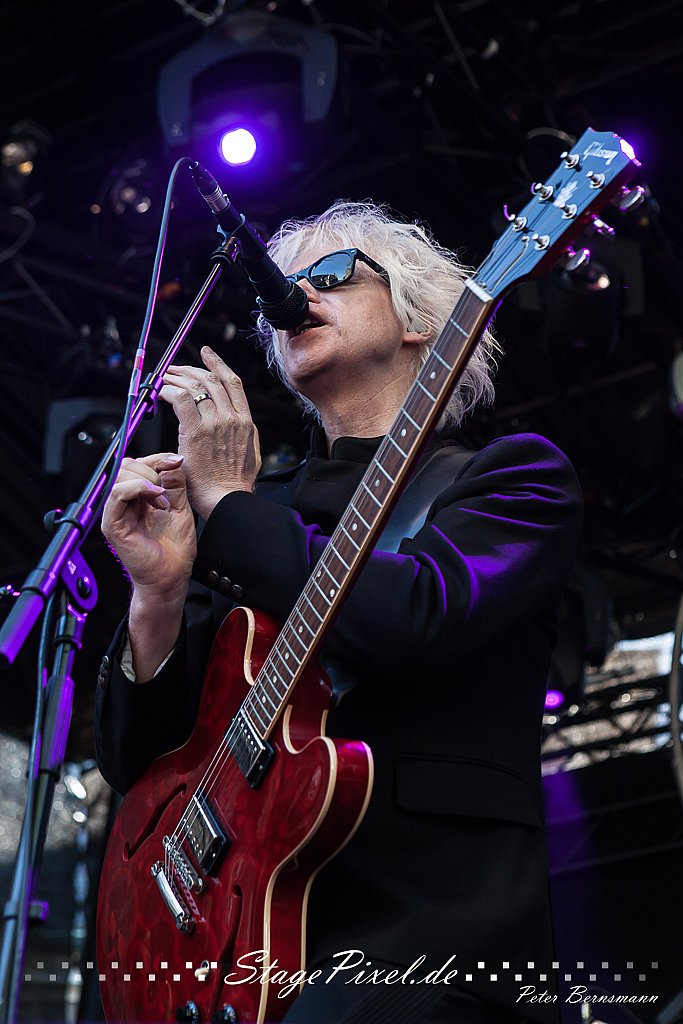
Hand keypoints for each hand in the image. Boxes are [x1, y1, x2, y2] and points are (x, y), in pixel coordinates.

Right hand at [101, 453, 196, 597]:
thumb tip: (173, 460)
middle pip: (127, 465)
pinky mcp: (113, 525)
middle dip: (152, 469)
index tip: (176, 462)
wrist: (170, 578)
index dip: (157, 459)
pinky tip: (156, 498)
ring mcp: (117, 513)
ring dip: (146, 480)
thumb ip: (175, 483)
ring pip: (120, 476)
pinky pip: (117, 495)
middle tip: (168, 489)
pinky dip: (137, 489)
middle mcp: (125, 503)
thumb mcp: (180, 508)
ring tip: (163, 499)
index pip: (139, 464)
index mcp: (139, 498)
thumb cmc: (174, 551)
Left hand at [161, 346, 261, 520]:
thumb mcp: (251, 453)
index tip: (207, 354)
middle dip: (190, 369)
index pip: (233, 382)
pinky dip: (168, 391)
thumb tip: (236, 423)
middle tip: (175, 369)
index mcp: (245, 421)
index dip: (218, 364)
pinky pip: (180, 399)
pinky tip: (161, 393)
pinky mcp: (195, 432)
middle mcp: (231, 417)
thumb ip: (243, 434)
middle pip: (210, 379)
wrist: (227, 499)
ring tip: (164, 378)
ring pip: (194, 385)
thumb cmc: (235, 483)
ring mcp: (214, 423)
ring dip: (176, 378)